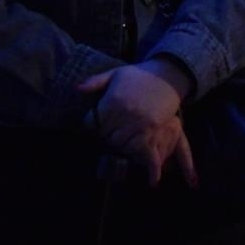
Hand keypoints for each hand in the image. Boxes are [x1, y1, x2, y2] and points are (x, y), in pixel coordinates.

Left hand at [78, 57, 196, 188]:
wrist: (168, 76)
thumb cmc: (139, 75)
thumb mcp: (116, 73)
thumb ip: (95, 82)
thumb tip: (77, 89)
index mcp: (112, 101)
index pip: (93, 122)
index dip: (93, 124)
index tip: (97, 122)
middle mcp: (125, 113)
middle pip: (107, 136)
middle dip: (107, 135)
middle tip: (112, 131)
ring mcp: (140, 123)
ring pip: (122, 145)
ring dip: (122, 145)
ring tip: (125, 139)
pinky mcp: (153, 129)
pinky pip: (143, 149)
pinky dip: (144, 161)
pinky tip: (145, 170)